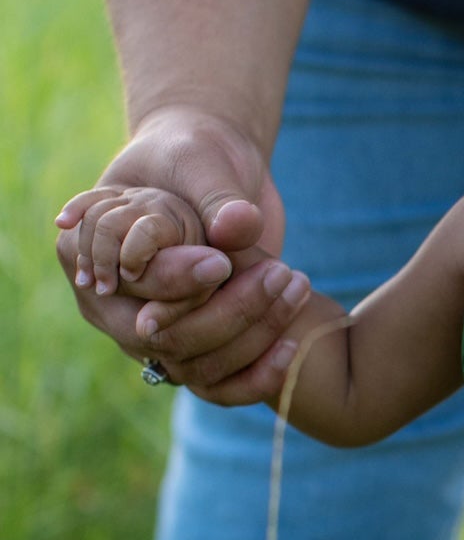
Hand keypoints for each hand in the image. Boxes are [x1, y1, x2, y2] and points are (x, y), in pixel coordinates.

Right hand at [54, 108, 307, 398]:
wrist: (213, 172)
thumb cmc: (194, 156)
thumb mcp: (202, 163)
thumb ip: (217, 197)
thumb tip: (237, 227)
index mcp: (89, 251)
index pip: (131, 286)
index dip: (176, 280)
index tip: (224, 261)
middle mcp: (111, 303)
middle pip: (161, 335)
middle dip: (225, 311)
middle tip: (279, 273)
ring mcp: (150, 332)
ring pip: (191, 364)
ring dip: (249, 336)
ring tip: (297, 285)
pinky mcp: (192, 348)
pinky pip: (216, 383)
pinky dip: (254, 375)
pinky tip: (292, 346)